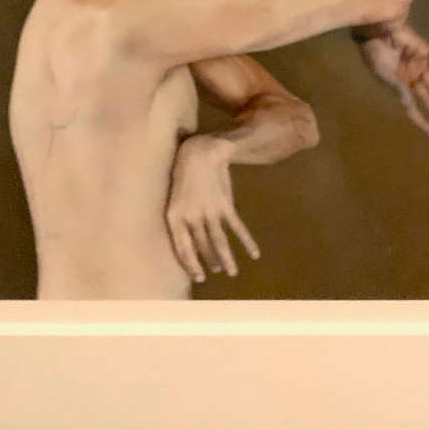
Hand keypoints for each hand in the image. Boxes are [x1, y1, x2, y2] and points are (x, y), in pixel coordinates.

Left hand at [165, 134, 259, 282]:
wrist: (201, 153)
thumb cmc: (184, 174)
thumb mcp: (174, 198)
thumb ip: (181, 218)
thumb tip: (190, 238)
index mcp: (174, 217)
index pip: (182, 249)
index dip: (191, 265)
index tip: (199, 277)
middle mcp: (191, 218)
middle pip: (203, 247)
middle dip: (211, 261)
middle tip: (218, 270)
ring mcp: (209, 212)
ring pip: (219, 242)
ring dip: (227, 259)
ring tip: (232, 272)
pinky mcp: (225, 205)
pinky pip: (236, 227)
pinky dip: (246, 241)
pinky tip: (254, 252)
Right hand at [354, 24, 428, 137]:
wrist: (375, 29)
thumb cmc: (375, 52)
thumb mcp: (383, 73)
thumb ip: (398, 88)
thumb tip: (408, 105)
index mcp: (398, 85)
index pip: (412, 107)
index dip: (422, 120)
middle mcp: (410, 77)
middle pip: (427, 97)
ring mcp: (418, 65)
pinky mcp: (424, 50)